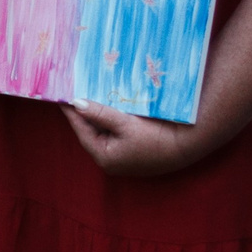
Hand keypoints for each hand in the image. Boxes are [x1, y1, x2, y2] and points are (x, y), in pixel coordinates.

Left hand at [60, 101, 202, 177]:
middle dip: (85, 112)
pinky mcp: (134, 150)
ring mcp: (123, 157)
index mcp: (104, 157)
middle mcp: (111, 160)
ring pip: (104, 131)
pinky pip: (117, 132)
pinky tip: (112, 105)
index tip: (62, 96)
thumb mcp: (125, 123)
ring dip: (99, 115)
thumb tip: (76, 103)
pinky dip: (112, 119)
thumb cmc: (156, 138)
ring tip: (91, 95)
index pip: (81, 130)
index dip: (72, 112)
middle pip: (92, 131)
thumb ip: (99, 113)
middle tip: (76, 91)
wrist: (188, 145)